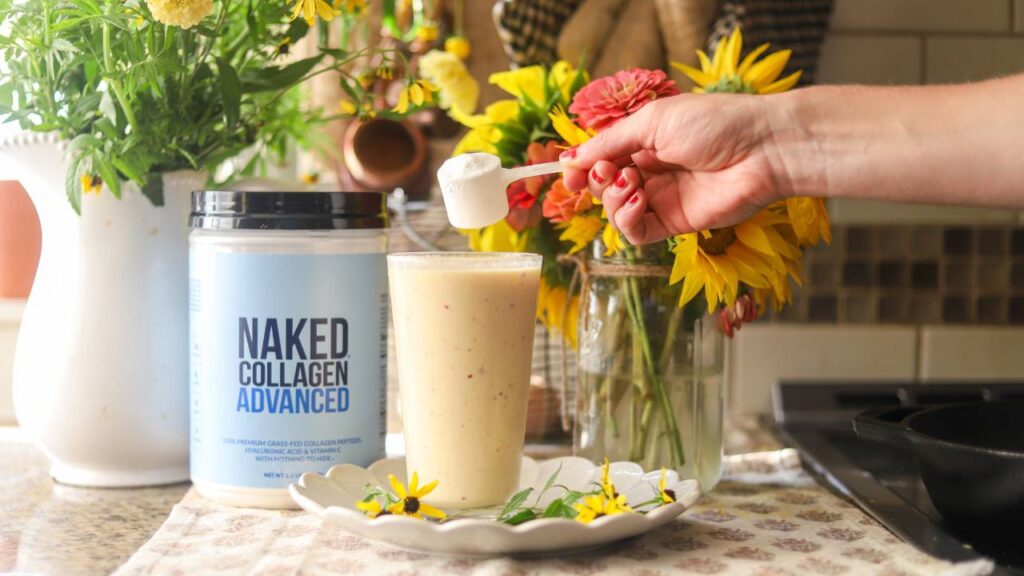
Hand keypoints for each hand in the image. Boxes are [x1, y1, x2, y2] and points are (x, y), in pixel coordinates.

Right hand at [560, 93, 788, 244]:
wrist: (763, 149)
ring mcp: (662, 198)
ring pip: (615, 211)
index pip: (601, 160)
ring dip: (611, 199)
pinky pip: (636, 233)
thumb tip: (572, 158)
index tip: (568, 172)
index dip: (582, 168)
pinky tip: (637, 201)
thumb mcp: (654, 121)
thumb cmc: (715, 123)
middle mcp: (651, 171)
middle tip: (609, 171)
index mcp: (645, 141)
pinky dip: (625, 221)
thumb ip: (610, 141)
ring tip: (629, 183)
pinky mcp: (674, 223)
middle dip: (596, 181)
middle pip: (603, 187)